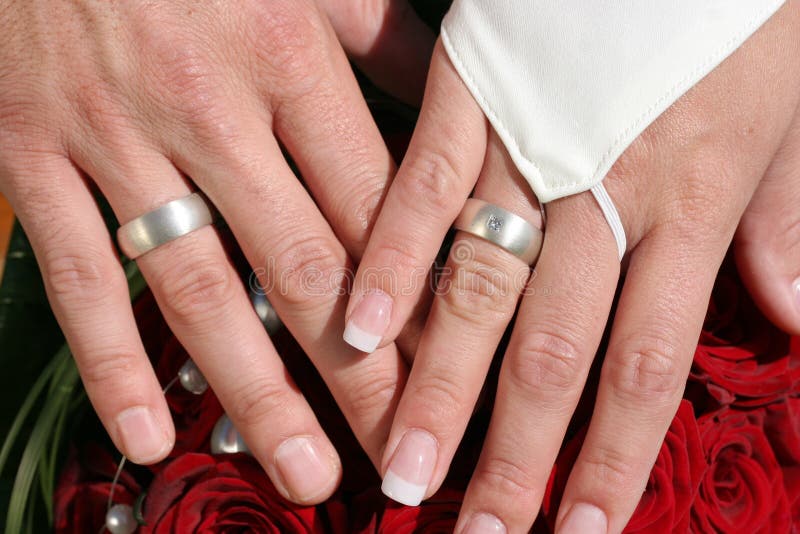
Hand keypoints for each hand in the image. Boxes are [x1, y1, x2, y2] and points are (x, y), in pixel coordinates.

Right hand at [0, 0, 433, 504]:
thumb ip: (384, 45)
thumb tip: (454, 110)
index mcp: (286, 55)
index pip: (373, 204)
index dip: (417, 296)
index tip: (448, 368)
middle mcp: (207, 107)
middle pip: (303, 267)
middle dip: (358, 373)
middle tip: (400, 452)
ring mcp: (116, 139)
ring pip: (198, 290)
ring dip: (255, 393)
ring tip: (305, 469)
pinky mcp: (33, 156)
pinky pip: (76, 276)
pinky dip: (110, 363)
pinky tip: (147, 434)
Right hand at [345, 3, 799, 531]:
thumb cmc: (740, 11)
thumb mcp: (791, 111)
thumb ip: (783, 221)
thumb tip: (793, 316)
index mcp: (693, 198)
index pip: (646, 361)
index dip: (612, 454)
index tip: (575, 533)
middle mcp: (605, 189)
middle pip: (554, 347)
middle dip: (515, 451)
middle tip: (474, 532)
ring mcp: (532, 143)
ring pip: (481, 283)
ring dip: (442, 382)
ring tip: (404, 464)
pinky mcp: (474, 94)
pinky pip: (426, 184)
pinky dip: (393, 255)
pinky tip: (361, 325)